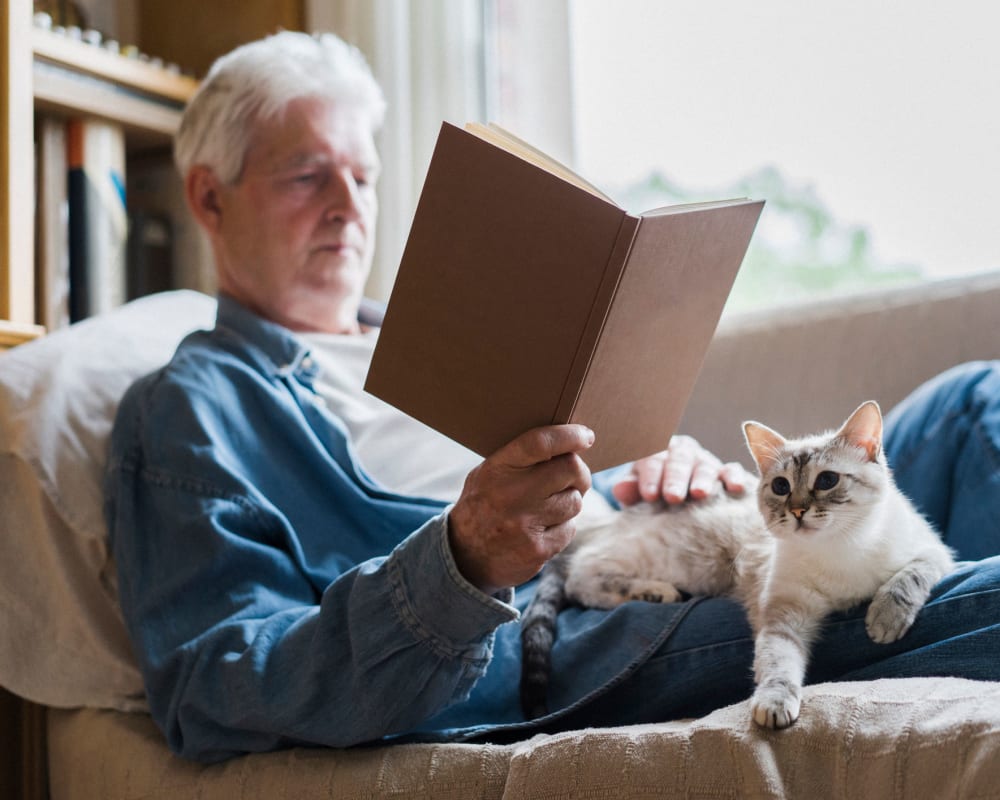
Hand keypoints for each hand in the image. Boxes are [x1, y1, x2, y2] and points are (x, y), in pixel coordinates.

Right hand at [448, 425, 593, 594]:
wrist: (465, 555)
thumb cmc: (484, 504)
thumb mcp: (488, 473)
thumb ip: (521, 458)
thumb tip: (569, 443)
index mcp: (498, 469)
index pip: (540, 443)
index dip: (568, 436)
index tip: (585, 436)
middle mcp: (511, 495)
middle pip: (570, 469)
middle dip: (580, 472)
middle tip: (575, 477)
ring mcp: (525, 525)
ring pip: (575, 501)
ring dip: (570, 501)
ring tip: (549, 506)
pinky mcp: (538, 550)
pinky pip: (570, 529)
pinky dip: (563, 527)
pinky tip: (544, 528)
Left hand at [612, 434, 754, 505]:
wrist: (673, 495)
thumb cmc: (652, 494)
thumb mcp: (638, 491)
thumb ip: (630, 490)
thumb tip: (619, 489)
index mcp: (657, 452)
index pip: (653, 460)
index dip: (651, 477)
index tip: (649, 495)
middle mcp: (681, 452)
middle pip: (679, 461)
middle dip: (676, 478)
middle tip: (672, 497)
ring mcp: (704, 460)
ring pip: (704, 465)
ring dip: (703, 479)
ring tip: (700, 494)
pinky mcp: (724, 470)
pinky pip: (731, 470)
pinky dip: (734, 476)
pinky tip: (735, 487)